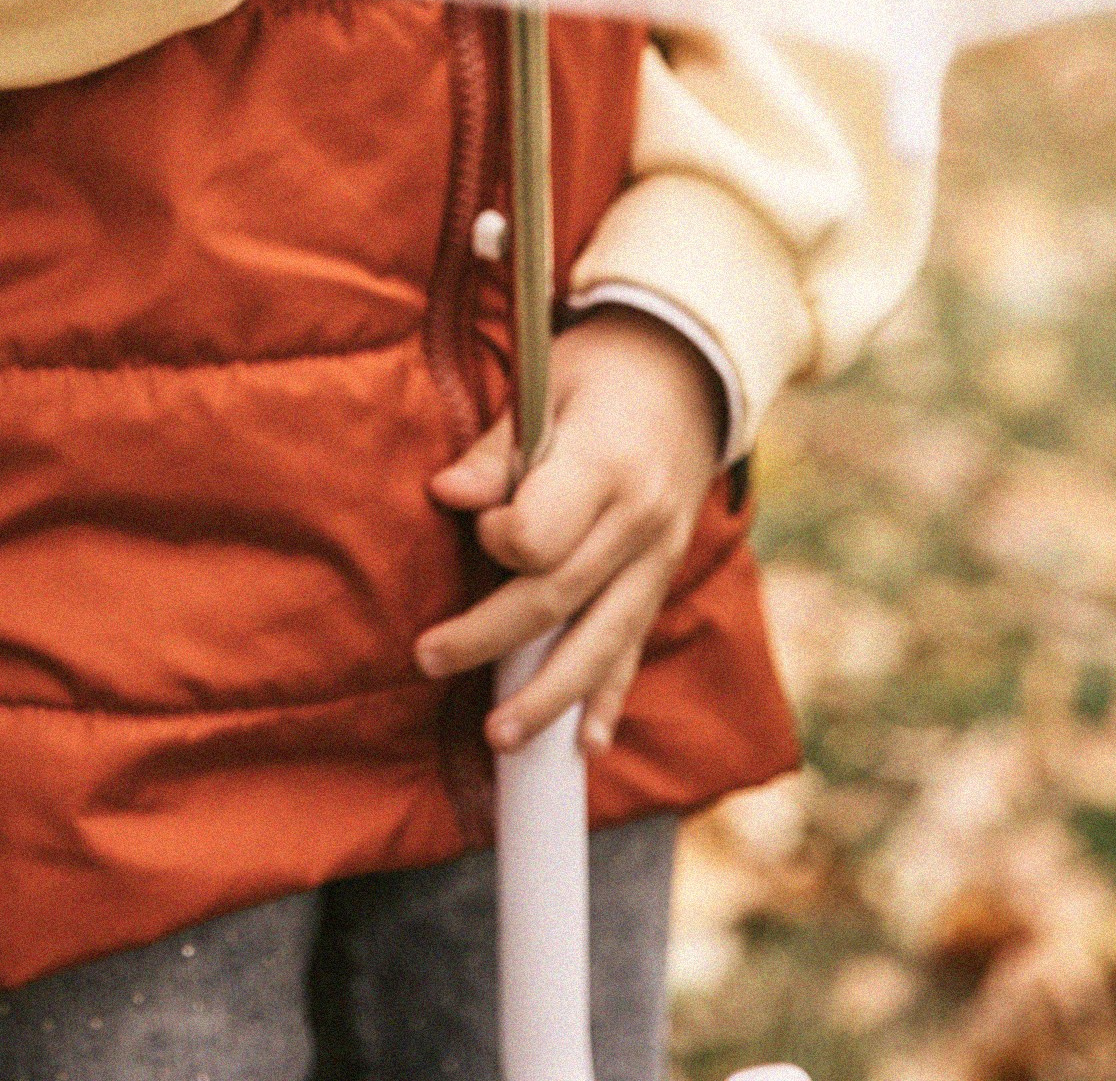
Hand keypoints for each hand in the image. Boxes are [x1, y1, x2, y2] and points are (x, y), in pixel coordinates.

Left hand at [415, 312, 723, 754]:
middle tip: (427, 658)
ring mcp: (659, 556)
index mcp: (607, 464)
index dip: (497, 539)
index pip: (542, 534)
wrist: (688, 370)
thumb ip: (497, 449)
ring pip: (601, 640)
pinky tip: (586, 746)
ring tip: (498, 735)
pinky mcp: (662, 576)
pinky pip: (634, 645)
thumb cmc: (598, 372)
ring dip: (548, 695)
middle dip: (489, 637)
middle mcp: (640, 520)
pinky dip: (609, 696)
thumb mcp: (546, 384)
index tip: (476, 526)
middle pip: (559, 597)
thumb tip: (445, 495)